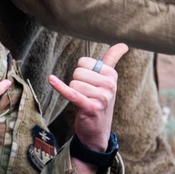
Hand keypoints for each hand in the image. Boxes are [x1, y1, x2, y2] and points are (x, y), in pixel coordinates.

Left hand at [49, 43, 126, 173]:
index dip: (81, 72)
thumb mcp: (108, 79)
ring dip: (74, 93)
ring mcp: (102, 97)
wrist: (98, 129)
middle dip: (76, 82)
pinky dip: (60, 87)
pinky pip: (71, 93)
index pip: (84, 61)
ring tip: (84, 101)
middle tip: (85, 94)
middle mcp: (110, 85)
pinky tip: (51, 79)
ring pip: (73, 83)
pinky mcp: (90, 107)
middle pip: (78, 72)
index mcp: (112, 75)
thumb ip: (112, 60)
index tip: (90, 83)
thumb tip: (124, 44)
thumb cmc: (100, 99)